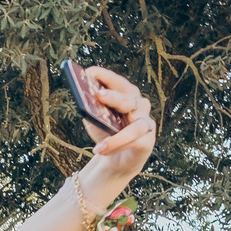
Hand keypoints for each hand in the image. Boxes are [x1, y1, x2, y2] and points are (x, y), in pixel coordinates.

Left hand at [78, 64, 155, 178]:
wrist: (117, 158)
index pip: (117, 82)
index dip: (105, 76)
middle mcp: (139, 104)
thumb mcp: (95, 120)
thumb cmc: (106, 133)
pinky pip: (135, 143)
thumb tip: (83, 99)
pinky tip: (102, 150)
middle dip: (113, 97)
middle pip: (128, 99)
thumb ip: (90, 109)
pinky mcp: (147, 141)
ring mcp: (146, 122)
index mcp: (126, 94)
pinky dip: (118, 147)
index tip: (90, 72)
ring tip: (98, 145)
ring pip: (135, 127)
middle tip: (98, 95)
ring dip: (117, 136)